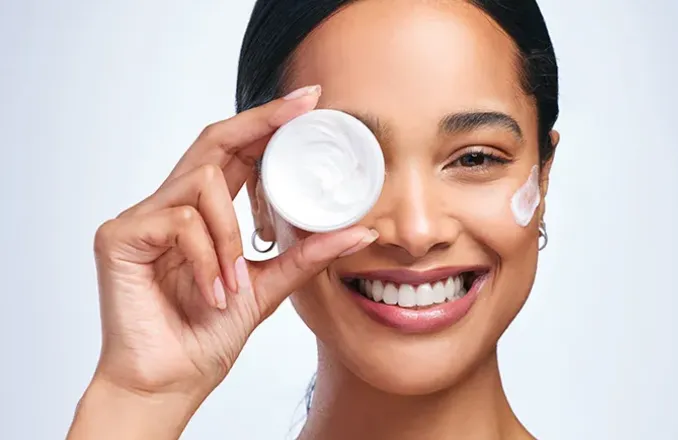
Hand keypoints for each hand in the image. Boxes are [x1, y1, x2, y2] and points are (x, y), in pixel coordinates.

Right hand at [68, 85, 377, 438]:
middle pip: (213, 141)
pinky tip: (213, 292)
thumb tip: (359, 230)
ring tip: (235, 282)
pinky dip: (208, 258)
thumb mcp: (269, 286)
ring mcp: (141, 218)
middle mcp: (169, 205)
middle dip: (262, 121)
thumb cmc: (207, 335)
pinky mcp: (119, 237)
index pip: (235, 152)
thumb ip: (307, 255)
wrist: (169, 383)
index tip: (309, 102)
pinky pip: (181, 223)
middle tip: (303, 108)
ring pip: (202, 184)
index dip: (268, 122)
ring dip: (231, 235)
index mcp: (203, 212)